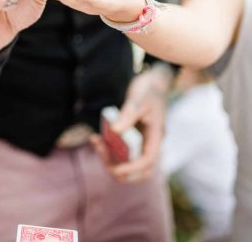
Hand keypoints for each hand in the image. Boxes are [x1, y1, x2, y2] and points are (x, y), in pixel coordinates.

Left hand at [91, 64, 171, 182]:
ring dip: (109, 157)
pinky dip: (107, 147)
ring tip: (95, 141)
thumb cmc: (149, 90)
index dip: (132, 168)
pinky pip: (119, 149)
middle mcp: (149, 142)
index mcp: (156, 136)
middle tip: (100, 150)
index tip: (115, 168)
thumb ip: (128, 114)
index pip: (148, 160)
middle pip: (138, 169)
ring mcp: (140, 140)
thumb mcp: (139, 99)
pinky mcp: (131, 136)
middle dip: (118, 168)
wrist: (153, 82)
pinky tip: (95, 137)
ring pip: (126, 160)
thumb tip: (114, 131)